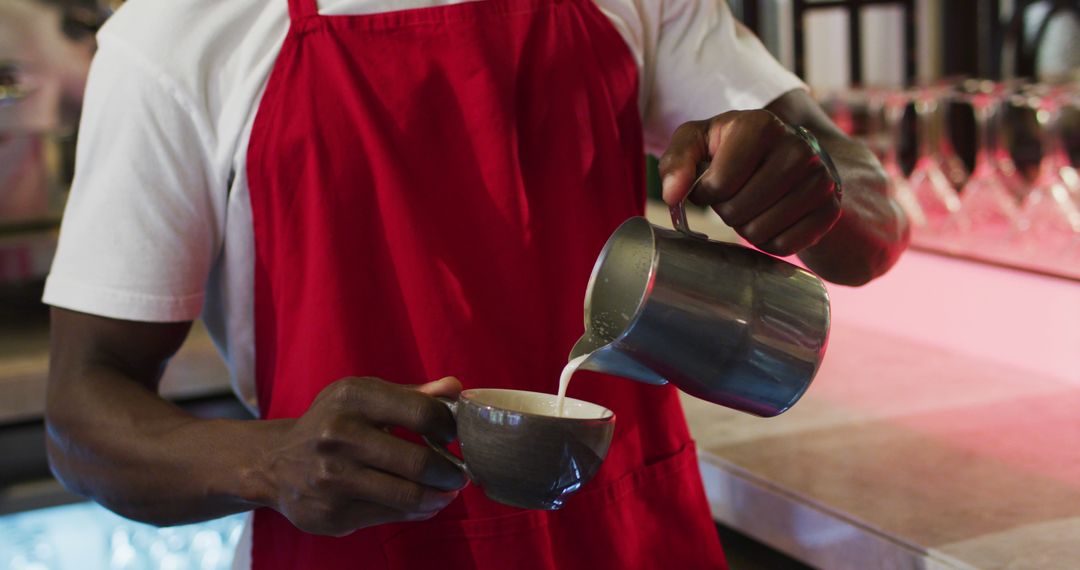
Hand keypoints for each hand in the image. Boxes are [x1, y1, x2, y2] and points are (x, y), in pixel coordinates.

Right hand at [265, 376, 466, 536]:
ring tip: (448, 492)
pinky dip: (418, 511)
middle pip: (418, 461)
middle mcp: (338, 435)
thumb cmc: (333, 423)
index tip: (456, 436)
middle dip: (450, 472)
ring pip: (408, 495)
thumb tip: (456, 388)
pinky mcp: (331, 513)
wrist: (274, 462)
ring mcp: (332, 477)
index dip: (450, 427)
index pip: (422, 413)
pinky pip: (391, 515)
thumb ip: (412, 394)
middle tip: (461, 474)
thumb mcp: (364, 397)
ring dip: (439, 496)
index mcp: (353, 397)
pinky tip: (426, 504)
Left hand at [658, 110, 841, 256]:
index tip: (712, 183)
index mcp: (761, 125)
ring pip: (759, 233)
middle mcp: (798, 148)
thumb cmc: (733, 149)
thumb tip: (672, 194)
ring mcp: (821, 179)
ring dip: (746, 228)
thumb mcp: (698, 141)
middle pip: (737, 211)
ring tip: (753, 205)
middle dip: (726, 210)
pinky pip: (785, 246)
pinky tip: (772, 219)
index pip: (719, 184)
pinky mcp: (830, 209)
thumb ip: (676, 161)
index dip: (706, 192)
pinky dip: (769, 242)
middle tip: (735, 195)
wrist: (789, 157)